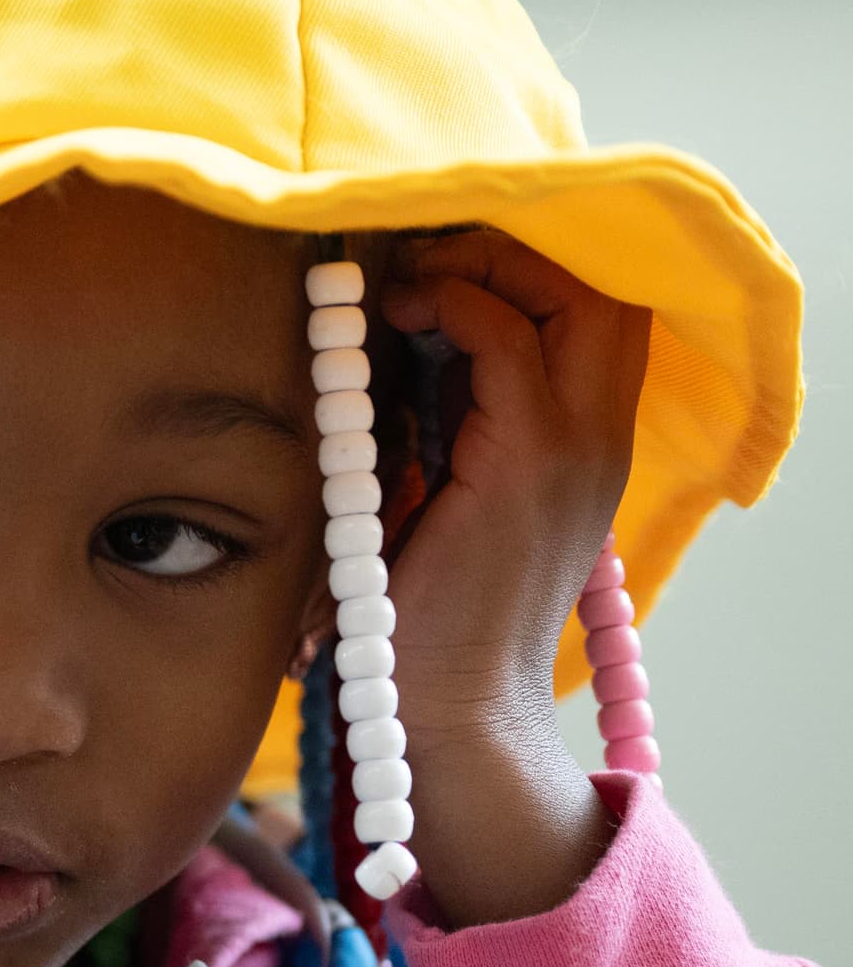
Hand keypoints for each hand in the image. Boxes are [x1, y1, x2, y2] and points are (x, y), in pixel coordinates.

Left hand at [353, 230, 651, 926]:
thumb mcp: (433, 510)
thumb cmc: (419, 625)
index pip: (595, 310)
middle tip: (422, 255)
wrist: (447, 719)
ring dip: (481, 265)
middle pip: (599, 284)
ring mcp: (571, 446)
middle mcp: (597, 436)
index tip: (438, 258)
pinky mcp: (525, 462)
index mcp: (583, 445)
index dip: (527, 264)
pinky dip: (453, 306)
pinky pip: (506, 338)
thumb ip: (430, 438)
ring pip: (567, 293)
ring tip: (408, 280)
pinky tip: (395, 317)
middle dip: (512, 247)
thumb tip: (367, 363)